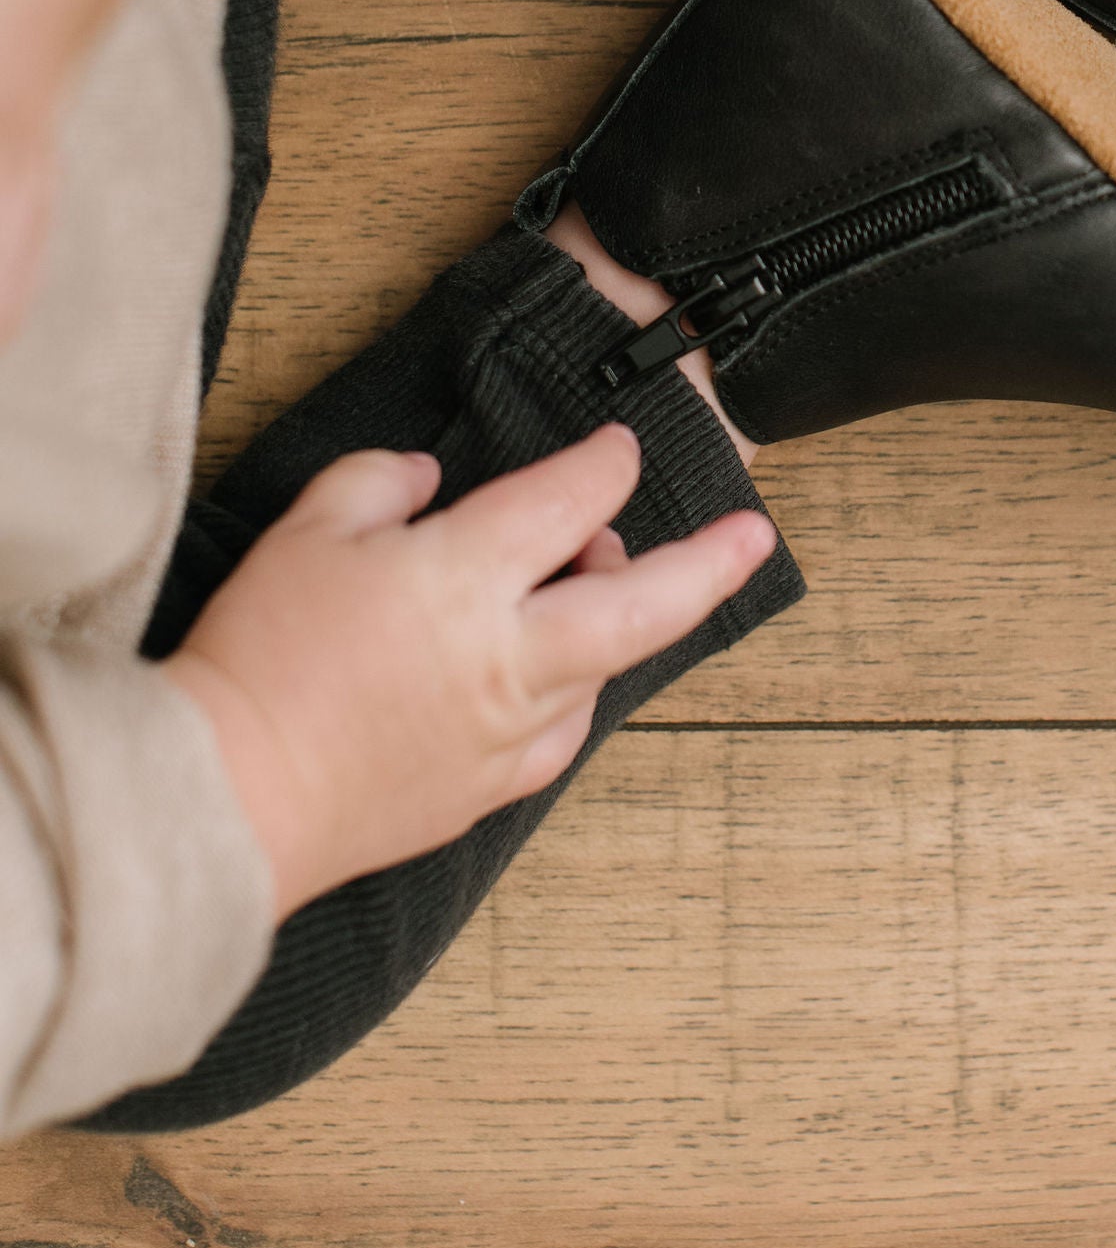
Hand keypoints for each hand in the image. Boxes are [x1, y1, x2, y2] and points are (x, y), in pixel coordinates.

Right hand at [162, 428, 774, 921]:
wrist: (228, 798)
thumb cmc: (258, 660)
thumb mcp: (306, 530)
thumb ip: (380, 482)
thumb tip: (430, 481)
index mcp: (466, 576)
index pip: (571, 500)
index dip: (603, 465)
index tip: (616, 448)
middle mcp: (510, 653)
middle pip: (643, 602)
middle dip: (710, 563)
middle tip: (756, 537)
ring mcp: (508, 728)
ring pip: (606, 668)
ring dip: (622, 621)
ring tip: (597, 583)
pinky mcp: (489, 788)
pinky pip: (563, 733)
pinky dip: (576, 694)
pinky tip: (560, 676)